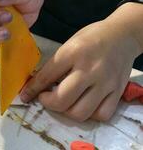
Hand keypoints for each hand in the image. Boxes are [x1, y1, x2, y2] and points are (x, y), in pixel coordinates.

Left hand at [20, 18, 140, 121]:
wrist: (123, 34)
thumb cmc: (92, 37)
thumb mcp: (69, 43)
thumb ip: (56, 64)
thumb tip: (39, 83)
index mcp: (73, 52)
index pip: (46, 76)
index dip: (32, 89)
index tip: (25, 96)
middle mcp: (89, 69)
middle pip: (61, 100)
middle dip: (47, 103)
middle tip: (45, 97)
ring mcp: (105, 83)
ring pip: (80, 113)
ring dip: (66, 111)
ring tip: (64, 102)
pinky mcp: (118, 91)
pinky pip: (101, 114)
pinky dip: (89, 114)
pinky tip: (84, 104)